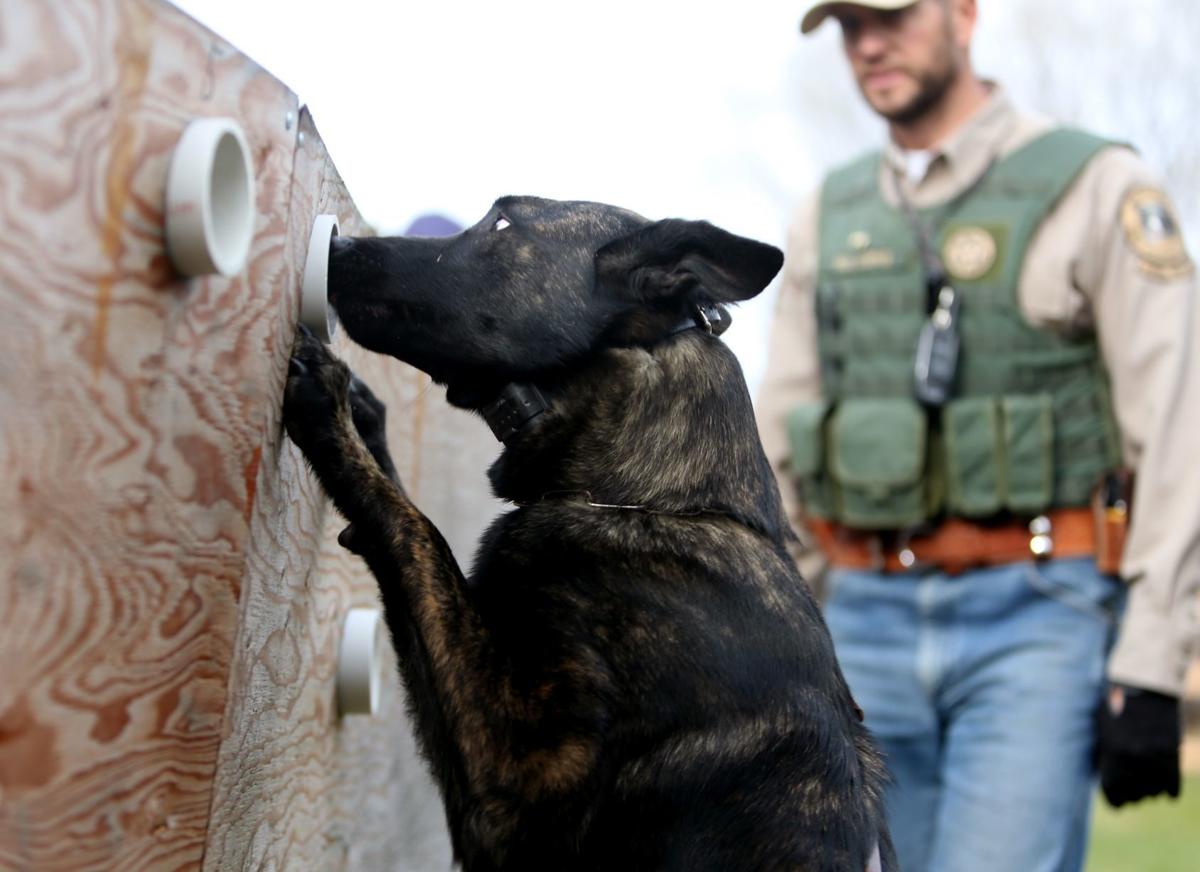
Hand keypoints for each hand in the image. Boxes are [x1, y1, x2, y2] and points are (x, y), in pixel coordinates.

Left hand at [1096, 684, 1181, 806]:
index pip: (1112, 792)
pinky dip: (1169, 789)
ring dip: (1149, 791)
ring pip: (1154, 793)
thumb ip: (1103, 755)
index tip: (1116, 803)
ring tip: (1145, 784)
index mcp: (1112, 753)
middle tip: (1131, 793)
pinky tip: (1165, 789)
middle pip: (1134, 796)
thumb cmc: (1114, 703)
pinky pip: (1173, 787)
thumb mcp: (1101, 729)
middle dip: (1131, 795)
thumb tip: (1103, 780)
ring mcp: (1157, 758)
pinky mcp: (1174, 755)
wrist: (1146, 685)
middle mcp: (1135, 760)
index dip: (1113, 800)